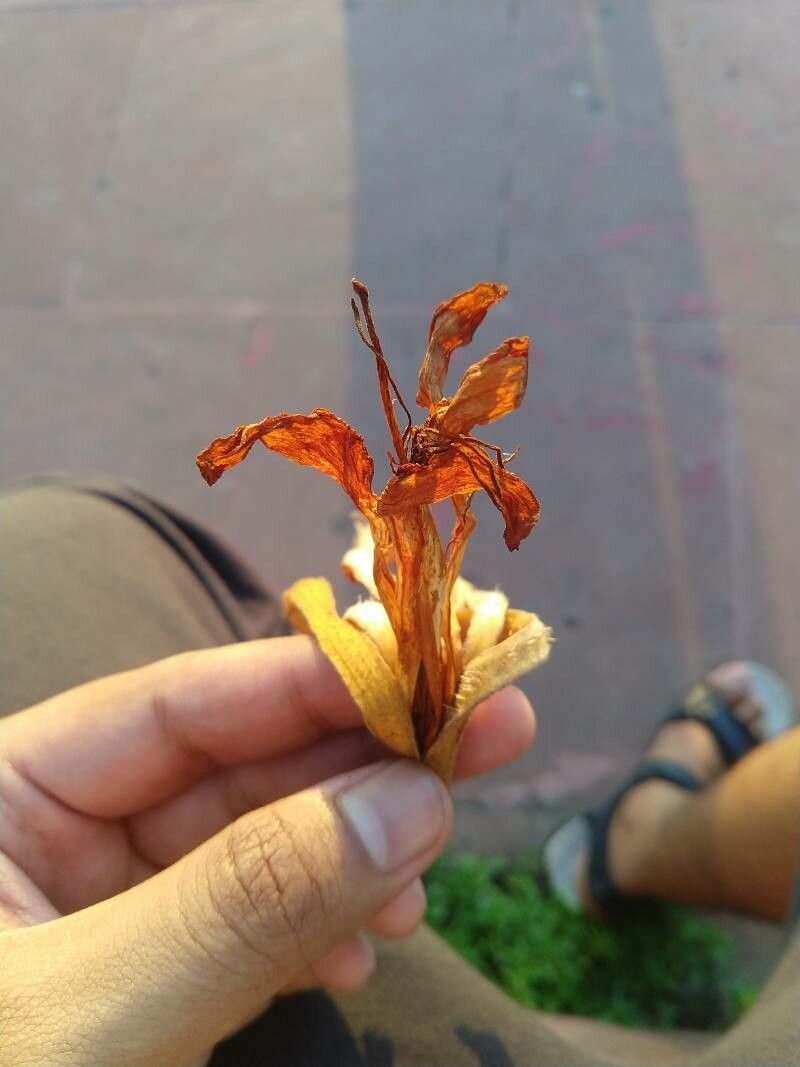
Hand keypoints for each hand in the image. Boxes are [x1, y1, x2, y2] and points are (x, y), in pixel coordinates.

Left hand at [0, 635, 534, 1065]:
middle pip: (235, 762)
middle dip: (359, 759)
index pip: (177, 704)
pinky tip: (362, 951)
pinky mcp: (145, 975)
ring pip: (256, 842)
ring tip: (421, 883)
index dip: (310, 680)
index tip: (430, 672)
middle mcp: (52, 831)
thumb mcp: (86, 1025)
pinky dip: (317, 930)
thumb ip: (244, 903)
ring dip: (352, 853)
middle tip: (490, 733)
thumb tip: (409, 798)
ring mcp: (103, 907)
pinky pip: (250, 922)